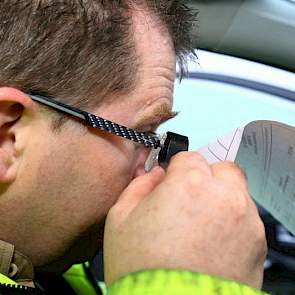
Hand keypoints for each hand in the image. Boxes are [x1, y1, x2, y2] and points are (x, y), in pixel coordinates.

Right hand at [103, 152, 266, 288]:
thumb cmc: (140, 266)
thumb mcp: (121, 218)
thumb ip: (139, 185)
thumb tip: (155, 175)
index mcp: (190, 184)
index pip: (190, 157)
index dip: (177, 170)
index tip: (171, 182)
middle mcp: (224, 197)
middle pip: (222, 170)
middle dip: (206, 178)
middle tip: (189, 199)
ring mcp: (246, 222)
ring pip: (236, 194)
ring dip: (220, 200)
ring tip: (200, 226)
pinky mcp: (256, 246)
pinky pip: (245, 221)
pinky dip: (231, 224)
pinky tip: (212, 243)